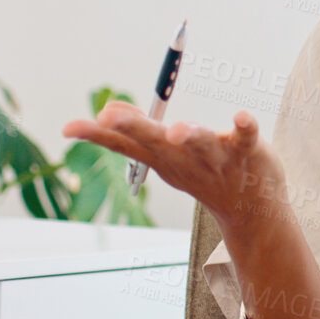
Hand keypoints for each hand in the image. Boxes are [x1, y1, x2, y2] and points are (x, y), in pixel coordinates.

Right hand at [62, 102, 287, 233]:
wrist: (250, 210)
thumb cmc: (202, 173)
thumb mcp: (164, 156)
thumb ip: (137, 132)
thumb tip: (105, 108)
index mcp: (162, 156)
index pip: (124, 144)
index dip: (98, 135)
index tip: (69, 127)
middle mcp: (184, 157)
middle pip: (156, 141)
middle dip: (133, 127)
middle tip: (109, 116)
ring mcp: (217, 156)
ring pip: (201, 143)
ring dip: (189, 135)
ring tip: (178, 129)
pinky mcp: (248, 151)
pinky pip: (247, 137)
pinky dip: (244, 126)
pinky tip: (241, 116)